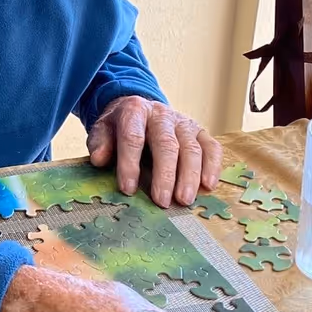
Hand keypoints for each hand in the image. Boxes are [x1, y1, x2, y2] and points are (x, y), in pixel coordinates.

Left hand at [88, 96, 222, 207]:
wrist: (141, 110)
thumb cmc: (121, 127)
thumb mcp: (103, 130)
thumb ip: (100, 143)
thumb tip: (99, 159)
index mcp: (135, 111)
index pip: (132, 137)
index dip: (129, 164)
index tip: (127, 189)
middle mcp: (162, 115)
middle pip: (166, 144)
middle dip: (165, 174)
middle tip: (162, 201)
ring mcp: (184, 122)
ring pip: (191, 148)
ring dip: (189, 176)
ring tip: (184, 200)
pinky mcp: (200, 131)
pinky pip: (211, 147)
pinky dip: (212, 166)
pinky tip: (208, 186)